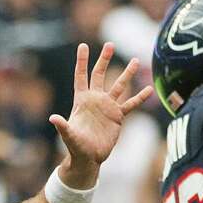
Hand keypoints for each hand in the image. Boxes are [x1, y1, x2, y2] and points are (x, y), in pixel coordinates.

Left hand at [51, 42, 150, 186]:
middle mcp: (95, 100)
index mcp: (82, 100)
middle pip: (100, 75)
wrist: (89, 158)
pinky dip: (139, 97)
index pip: (81, 76)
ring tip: (136, 60)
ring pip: (119, 86)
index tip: (83, 45)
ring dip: (127, 73)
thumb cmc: (76, 147)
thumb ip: (63, 126)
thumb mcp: (69, 136)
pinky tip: (149, 89)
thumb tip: (53, 118)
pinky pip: (131, 104)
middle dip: (104, 59)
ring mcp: (107, 107)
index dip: (82, 61)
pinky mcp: (118, 116)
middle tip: (110, 44)